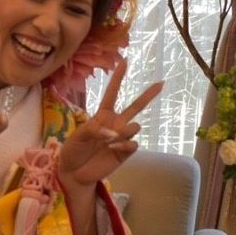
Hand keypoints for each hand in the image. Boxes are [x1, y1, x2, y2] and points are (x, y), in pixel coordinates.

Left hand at [57, 59, 163, 188]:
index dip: (118, 78)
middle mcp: (115, 124)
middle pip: (135, 106)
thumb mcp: (77, 136)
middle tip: (162, 83)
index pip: (112, 93)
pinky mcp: (125, 152)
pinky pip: (133, 143)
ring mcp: (121, 138)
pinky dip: (124, 144)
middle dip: (148, 95)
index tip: (125, 61)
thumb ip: (94, 129)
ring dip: (124, 130)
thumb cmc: (73, 150)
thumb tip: (114, 132)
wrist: (74, 172)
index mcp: (102, 115)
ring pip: (135, 125)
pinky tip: (114, 148)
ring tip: (109, 139)